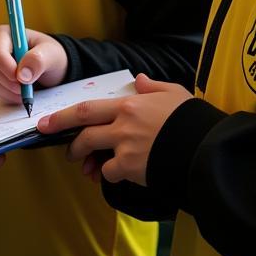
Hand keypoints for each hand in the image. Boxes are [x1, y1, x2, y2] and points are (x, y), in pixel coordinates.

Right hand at [0, 25, 67, 102]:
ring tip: (24, 91)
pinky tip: (17, 93)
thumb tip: (22, 75)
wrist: (50, 67)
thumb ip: (38, 60)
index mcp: (5, 34)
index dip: (8, 68)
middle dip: (9, 82)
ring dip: (6, 90)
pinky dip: (3, 94)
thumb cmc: (50, 55)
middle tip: (27, 87)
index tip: (22, 80)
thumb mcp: (51, 54)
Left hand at [36, 73, 191, 184]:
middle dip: (68, 140)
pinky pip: (111, 172)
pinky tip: (115, 175)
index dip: (63, 116)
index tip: (46, 122)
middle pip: (84, 131)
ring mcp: (126, 146)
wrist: (208, 147)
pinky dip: (110, 174)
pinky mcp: (133, 168)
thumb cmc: (193, 119)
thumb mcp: (174, 93)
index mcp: (129, 104)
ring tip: (86, 166)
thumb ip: (153, 87)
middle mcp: (122, 123)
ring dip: (87, 160)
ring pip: (95, 153)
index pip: (87, 108)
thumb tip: (139, 80)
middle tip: (62, 149)